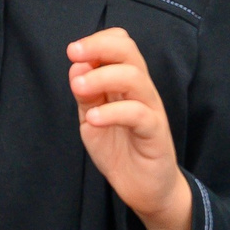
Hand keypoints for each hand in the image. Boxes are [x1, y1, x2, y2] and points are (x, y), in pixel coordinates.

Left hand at [67, 28, 192, 229]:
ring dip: (102, 77)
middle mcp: (141, 90)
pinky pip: (138, 114)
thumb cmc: (119, 149)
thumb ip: (86, 94)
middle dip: (100, 47)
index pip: (121, 44)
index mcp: (126, 83)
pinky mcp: (156, 133)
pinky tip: (93, 118)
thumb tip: (76, 65)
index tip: (74, 50)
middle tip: (74, 53)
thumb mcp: (93, 118)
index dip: (98, 40)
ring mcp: (151, 110)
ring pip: (135, 78)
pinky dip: (113, 112)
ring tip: (78, 88)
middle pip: (130, 53)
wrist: (145, 188)